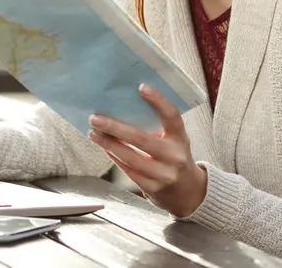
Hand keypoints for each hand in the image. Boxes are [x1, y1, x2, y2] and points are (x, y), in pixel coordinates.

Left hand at [87, 84, 206, 217]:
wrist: (188, 192)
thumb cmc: (174, 157)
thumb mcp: (173, 140)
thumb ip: (156, 126)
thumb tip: (123, 106)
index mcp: (180, 138)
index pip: (172, 116)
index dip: (159, 101)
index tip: (141, 87)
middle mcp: (175, 156)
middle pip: (142, 139)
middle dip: (115, 128)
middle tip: (96, 118)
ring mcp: (164, 174)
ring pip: (131, 157)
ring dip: (108, 144)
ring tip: (93, 133)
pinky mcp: (153, 189)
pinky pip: (129, 171)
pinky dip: (115, 158)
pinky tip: (105, 148)